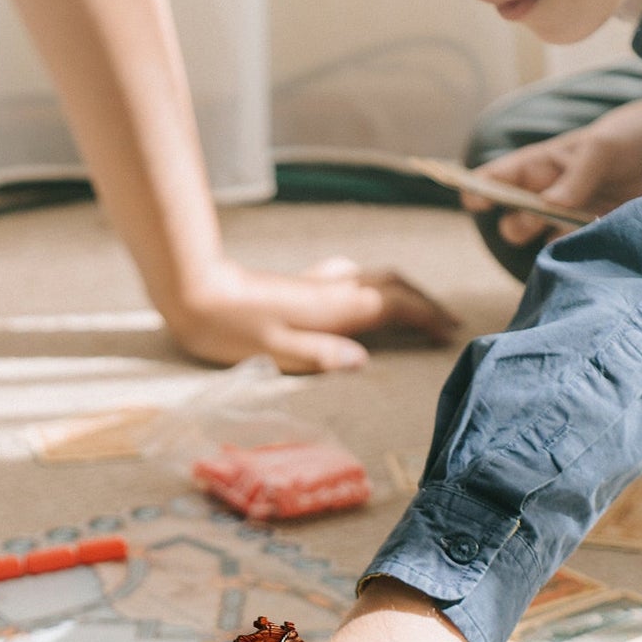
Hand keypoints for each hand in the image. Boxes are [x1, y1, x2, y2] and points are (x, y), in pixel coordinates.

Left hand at [164, 256, 459, 373]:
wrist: (192, 291)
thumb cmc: (229, 327)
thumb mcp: (275, 350)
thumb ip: (320, 356)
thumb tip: (362, 361)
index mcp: (332, 307)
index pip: (394, 305)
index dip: (426, 316)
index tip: (450, 333)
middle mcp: (330, 289)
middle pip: (391, 285)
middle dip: (422, 301)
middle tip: (444, 322)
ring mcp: (315, 284)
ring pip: (371, 279)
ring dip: (399, 292)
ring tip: (414, 312)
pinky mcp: (298, 285)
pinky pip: (348, 280)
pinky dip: (370, 288)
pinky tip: (360, 296)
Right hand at [460, 85, 641, 250]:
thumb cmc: (637, 133)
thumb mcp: (603, 146)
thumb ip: (574, 178)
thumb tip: (546, 210)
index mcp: (546, 164)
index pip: (500, 177)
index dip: (480, 188)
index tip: (472, 200)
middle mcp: (553, 193)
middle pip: (514, 219)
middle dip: (519, 224)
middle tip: (543, 216)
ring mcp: (574, 217)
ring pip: (540, 241)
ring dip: (547, 243)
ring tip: (575, 230)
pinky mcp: (597, 234)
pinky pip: (572, 254)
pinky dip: (573, 258)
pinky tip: (589, 249)